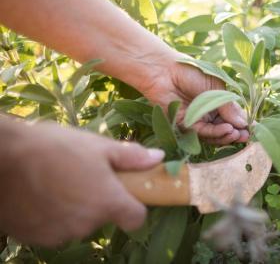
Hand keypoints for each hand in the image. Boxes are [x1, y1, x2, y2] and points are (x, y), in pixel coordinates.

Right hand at [0, 119, 163, 246]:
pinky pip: (54, 228)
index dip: (134, 206)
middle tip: (83, 175)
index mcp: (108, 202)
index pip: (136, 218)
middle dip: (98, 199)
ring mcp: (60, 233)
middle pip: (104, 217)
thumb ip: (131, 157)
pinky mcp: (36, 237)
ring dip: (74, 208)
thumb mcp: (97, 146)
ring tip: (57, 180)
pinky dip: (52, 215)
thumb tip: (159, 158)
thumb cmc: (54, 147)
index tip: (125, 192)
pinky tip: (40, 193)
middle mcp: (87, 224)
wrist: (0, 158)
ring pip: (78, 223)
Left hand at [138, 50, 249, 145]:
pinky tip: (226, 129)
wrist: (166, 71)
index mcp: (219, 101)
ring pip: (216, 134)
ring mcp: (199, 120)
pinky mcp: (187, 126)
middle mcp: (210, 113)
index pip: (234, 116)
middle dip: (237, 133)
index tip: (254, 129)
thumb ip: (229, 108)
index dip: (243, 123)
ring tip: (236, 133)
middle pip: (226, 128)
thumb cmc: (192, 73)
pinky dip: (216, 133)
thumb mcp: (217, 89)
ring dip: (227, 135)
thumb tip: (244, 124)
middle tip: (246, 136)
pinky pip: (204, 133)